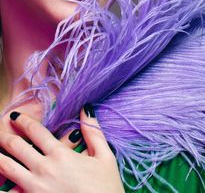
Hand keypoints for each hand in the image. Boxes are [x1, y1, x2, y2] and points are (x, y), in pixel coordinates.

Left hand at [0, 106, 124, 192]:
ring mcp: (34, 188)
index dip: (24, 121)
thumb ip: (93, 132)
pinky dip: (2, 187)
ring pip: (7, 168)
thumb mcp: (105, 157)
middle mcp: (44, 169)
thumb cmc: (106, 188)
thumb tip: (86, 109)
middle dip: (5, 136)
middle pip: (17, 147)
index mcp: (60, 154)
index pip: (36, 131)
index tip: (15, 116)